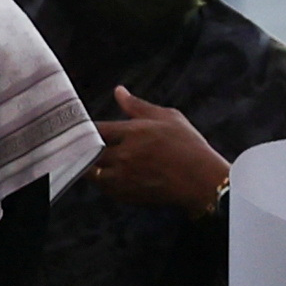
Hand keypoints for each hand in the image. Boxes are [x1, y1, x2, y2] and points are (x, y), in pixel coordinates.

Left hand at [91, 91, 232, 212]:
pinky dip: (103, 180)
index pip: (96, 129)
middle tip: (84, 143)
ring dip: (91, 165)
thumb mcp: (168, 117)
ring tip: (95, 160)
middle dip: (85, 147)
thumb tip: (119, 91)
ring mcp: (123, 177)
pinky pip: (103, 188)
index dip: (86, 127)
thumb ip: (138, 106)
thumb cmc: (188, 146)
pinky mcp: (125, 195)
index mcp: (134, 132)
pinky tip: (112, 173)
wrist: (201, 180)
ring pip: (92, 172)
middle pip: (89, 151)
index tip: (84, 127)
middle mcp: (124, 155)